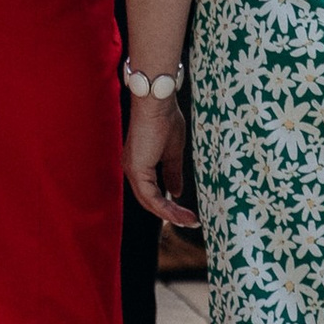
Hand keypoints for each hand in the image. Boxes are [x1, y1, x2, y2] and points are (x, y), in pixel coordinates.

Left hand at [125, 91, 197, 228]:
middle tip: (191, 221)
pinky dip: (166, 208)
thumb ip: (172, 173)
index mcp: (139, 164)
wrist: (158, 102)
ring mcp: (133, 170)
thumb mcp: (173, 152)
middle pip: (149, 202)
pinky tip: (181, 213)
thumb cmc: (165, 119)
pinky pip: (151, 197)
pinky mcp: (137, 169)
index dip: (168, 206)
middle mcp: (132, 169)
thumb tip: (176, 192)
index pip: (152, 193)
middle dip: (170, 215)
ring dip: (170, 214)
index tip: (187, 214)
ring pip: (149, 203)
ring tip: (190, 220)